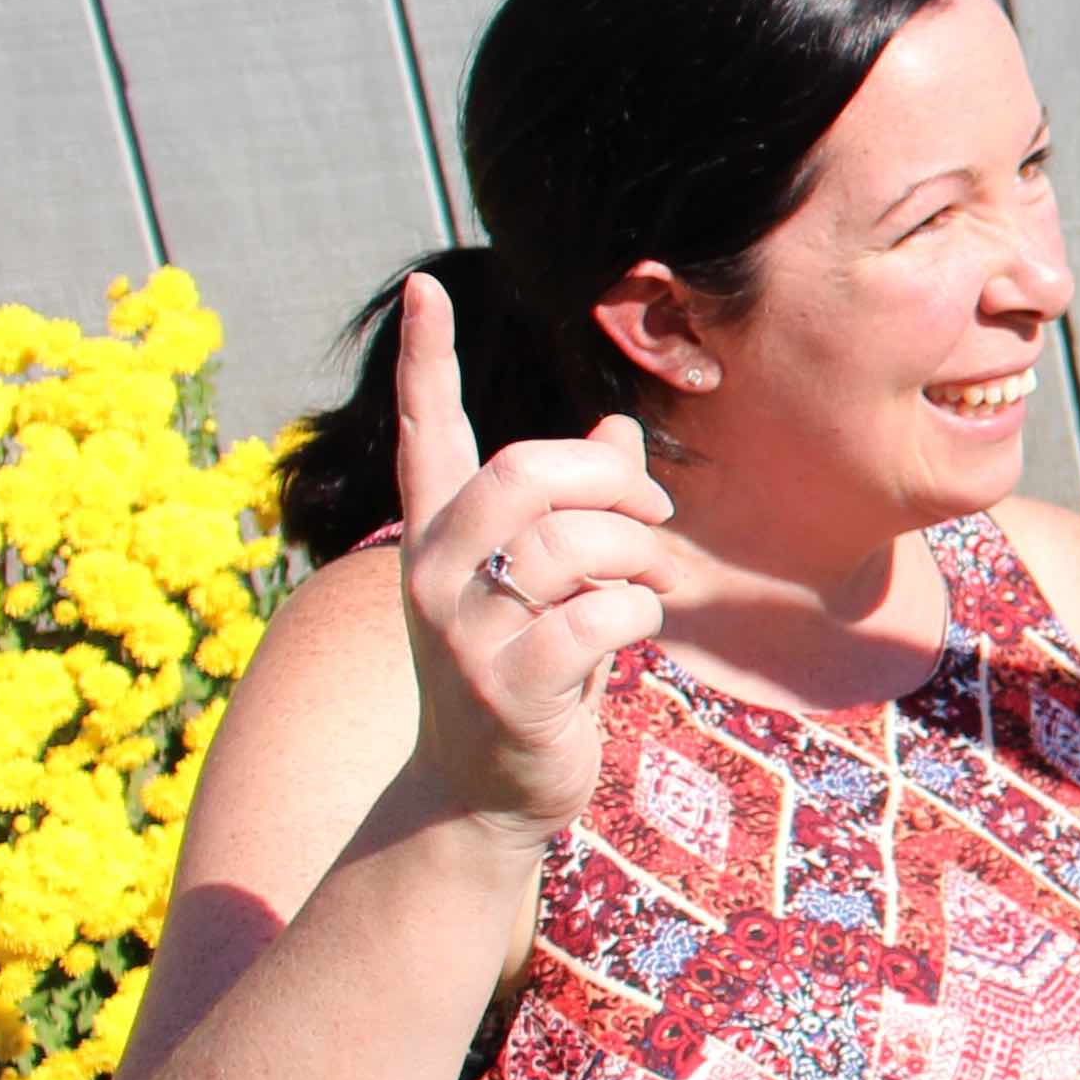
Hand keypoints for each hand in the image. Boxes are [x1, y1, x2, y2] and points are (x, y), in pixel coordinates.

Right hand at [390, 274, 673, 841]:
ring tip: (645, 583)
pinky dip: (640, 616)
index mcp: (437, 533)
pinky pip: (600, 616)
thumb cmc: (529, 670)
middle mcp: (433, 571)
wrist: (485, 793)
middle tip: (655, 518)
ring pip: (572, 543)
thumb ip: (578, 510)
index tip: (424, 287)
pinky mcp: (506, 685)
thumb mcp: (548, 582)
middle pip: (524, 473)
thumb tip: (619, 432)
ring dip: (637, 557)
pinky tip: (629, 638)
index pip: (426, 430)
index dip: (424, 359)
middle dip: (611, 482)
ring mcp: (462, 630)